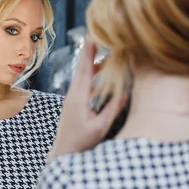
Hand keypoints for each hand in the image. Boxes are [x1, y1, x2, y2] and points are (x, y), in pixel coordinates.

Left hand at [48, 37, 126, 160]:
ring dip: (91, 64)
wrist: (64, 152)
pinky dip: (90, 75)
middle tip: (96, 36)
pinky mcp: (73, 103)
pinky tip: (99, 74)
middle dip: (89, 52)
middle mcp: (73, 95)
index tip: (92, 37)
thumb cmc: (81, 142)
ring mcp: (71, 98)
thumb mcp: (100, 127)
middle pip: (82, 69)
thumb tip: (125, 93)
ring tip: (103, 54)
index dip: (89, 53)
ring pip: (81, 76)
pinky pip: (82, 84)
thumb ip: (112, 110)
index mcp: (79, 98)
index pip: (86, 71)